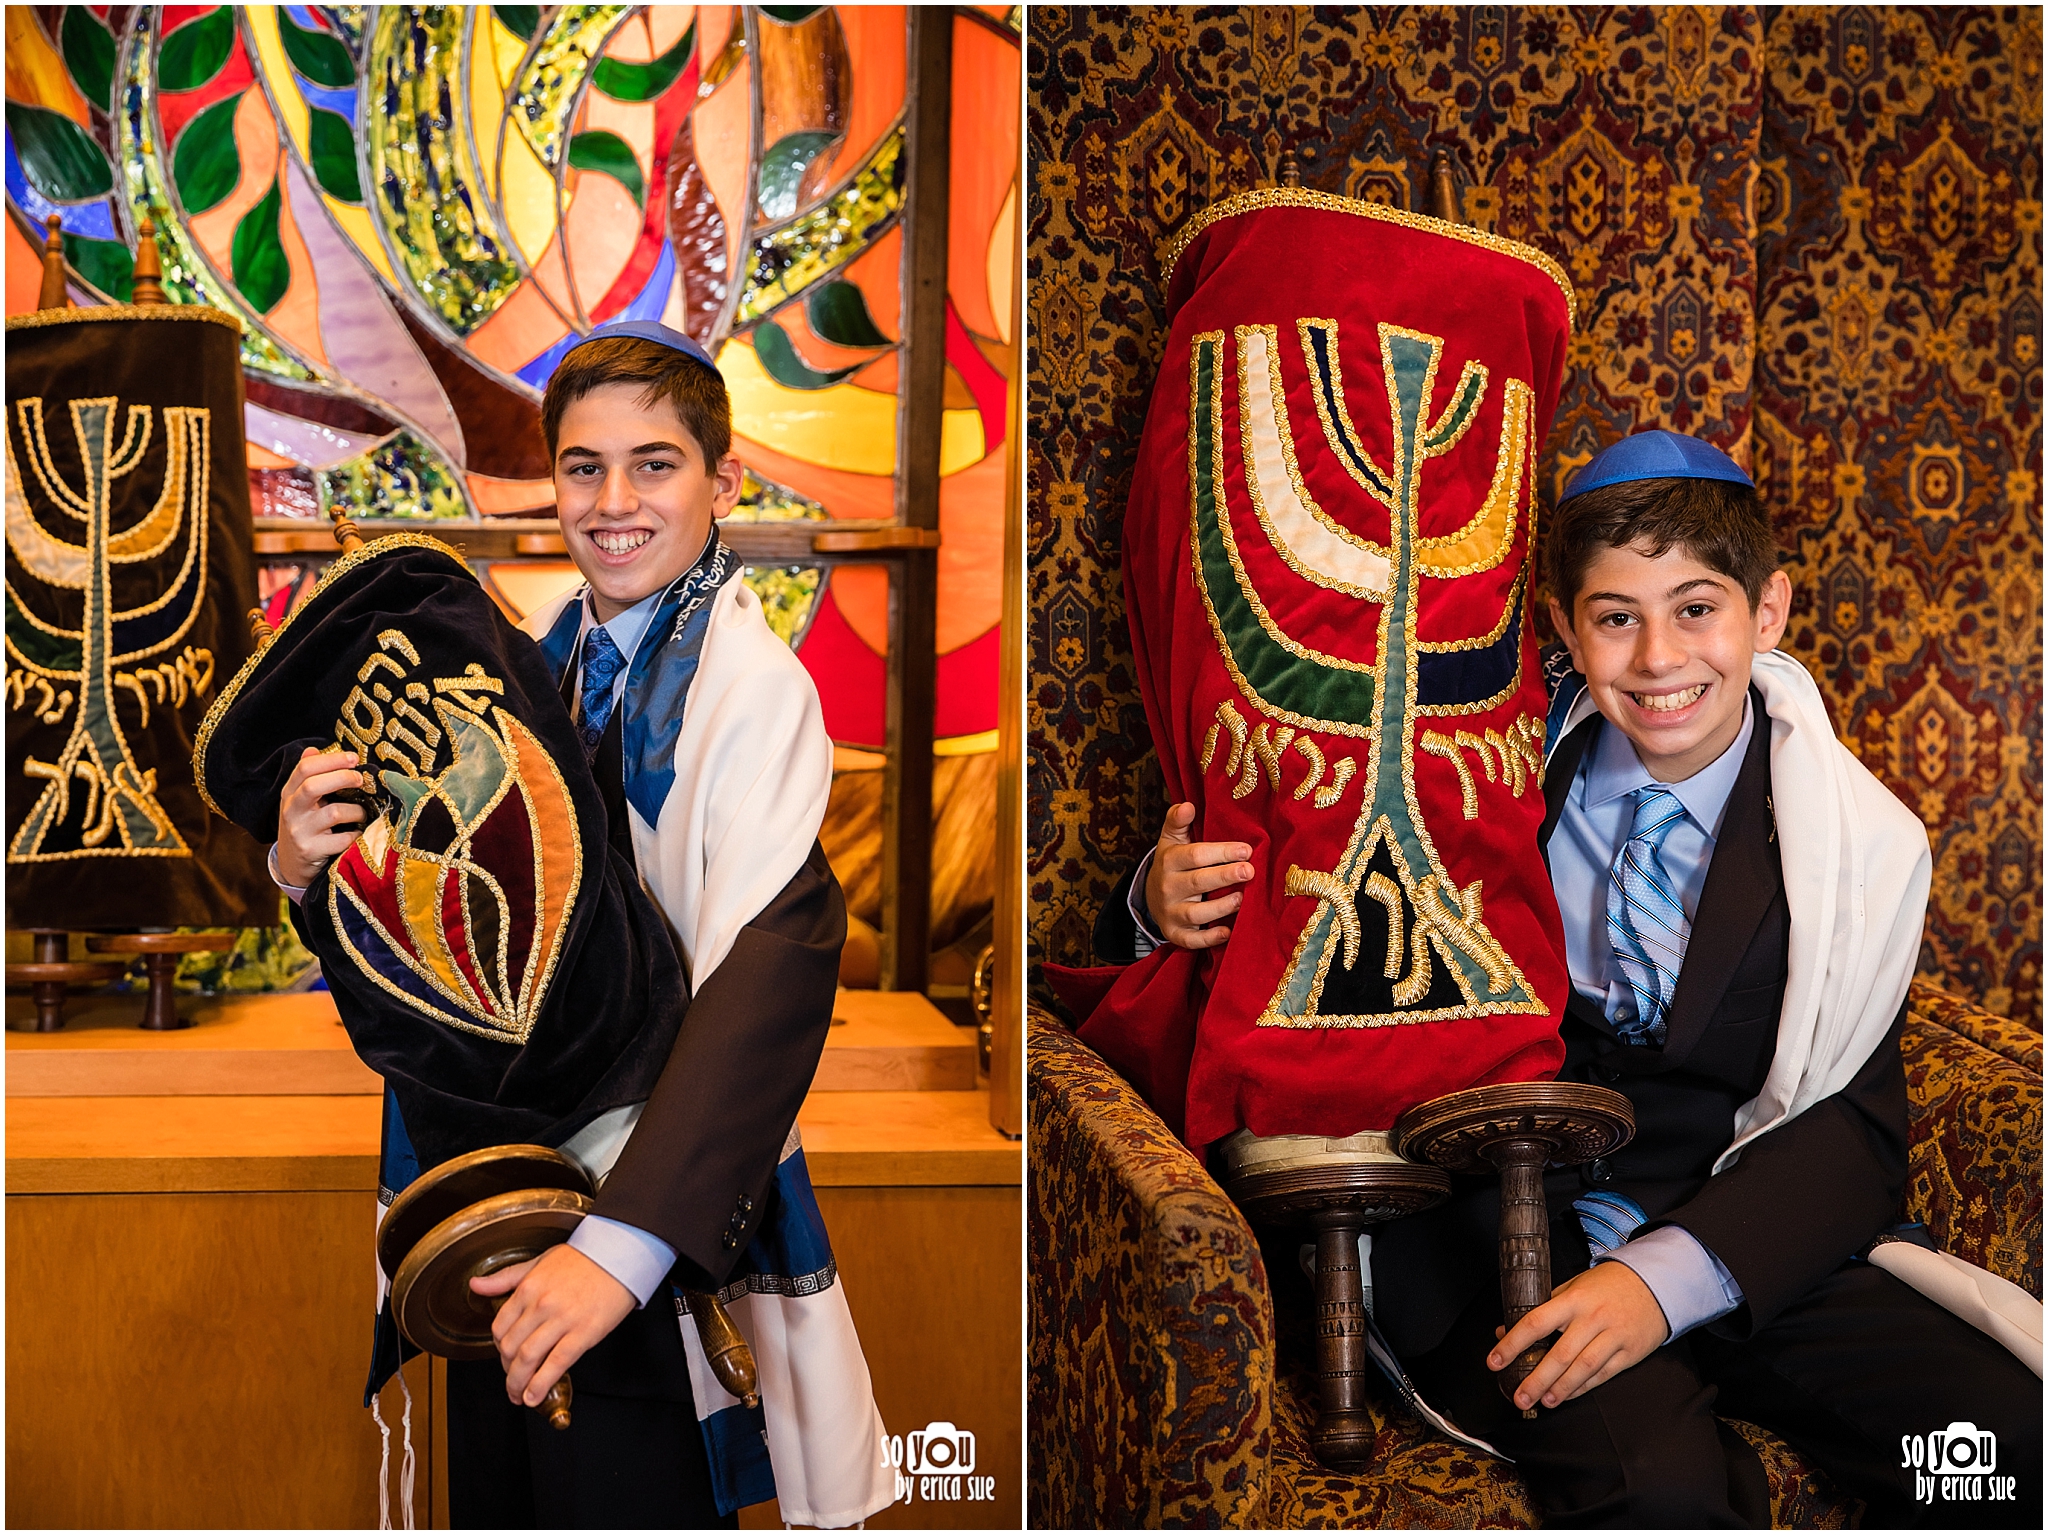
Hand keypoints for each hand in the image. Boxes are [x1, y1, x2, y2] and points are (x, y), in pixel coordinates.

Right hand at [276, 746, 368, 887]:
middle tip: (361, 780)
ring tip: (362, 813)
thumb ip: (308, 776)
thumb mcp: (301, 800)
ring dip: (356, 811)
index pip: (305, 768)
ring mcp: (299, 832)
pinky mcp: (311, 851)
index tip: (354, 758)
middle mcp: (291, 810)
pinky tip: (358, 833)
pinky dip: (356, 834)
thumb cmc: (305, 826)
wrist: (293, 865)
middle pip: (313, 786)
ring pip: (333, 813)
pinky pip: (342, 839)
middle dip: (342, 778)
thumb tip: (314, 749)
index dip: (332, 760)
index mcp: (289, 793)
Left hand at [471, 1243, 635, 1407]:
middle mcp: (540, 1305)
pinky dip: (541, 1385)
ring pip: (528, 1360)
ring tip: (519, 1395)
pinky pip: (555, 1365)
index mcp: (528, 1288)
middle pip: (510, 1348)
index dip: (498, 1348)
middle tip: (512, 1379)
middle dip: (507, 1370)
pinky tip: (534, 1396)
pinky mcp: (583, 1334)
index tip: (504, 1356)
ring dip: (518, 1384)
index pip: (499, 1327)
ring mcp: (561, 1321)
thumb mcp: (539, 1261)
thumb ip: (505, 1277)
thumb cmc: (584, 1258)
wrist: (620, 1255)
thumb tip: (476, 1284)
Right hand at [1144, 802, 1253, 950]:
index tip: (1246, 849)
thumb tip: (1188, 804)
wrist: (1152, 897)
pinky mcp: (1175, 934)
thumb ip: (1178, 820)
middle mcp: (1167, 887)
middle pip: (1197, 882)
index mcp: (1169, 861)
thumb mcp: (1171, 840)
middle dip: (1225, 876)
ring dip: (1220, 907)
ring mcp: (1170, 912)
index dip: (1221, 852)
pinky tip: (1228, 931)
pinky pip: (1191, 940)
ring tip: (1242, 899)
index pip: (1195, 855)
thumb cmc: (1173, 864)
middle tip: (1249, 871)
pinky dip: (1209, 938)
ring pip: (1195, 913)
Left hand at [1486, 1261, 1669, 1409]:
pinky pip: (1603, 1374)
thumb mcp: (1573, 1286)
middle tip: (1519, 1396)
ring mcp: (1613, 1336)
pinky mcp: (1629, 1353)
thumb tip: (1505, 1329)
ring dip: (1561, 1389)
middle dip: (1537, 1379)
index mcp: (1574, 1299)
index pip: (1536, 1323)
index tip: (1495, 1360)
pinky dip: (1583, 1387)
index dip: (1513, 1343)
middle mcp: (1592, 1319)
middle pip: (1560, 1354)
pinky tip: (1567, 1395)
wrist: (1655, 1284)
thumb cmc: (1608, 1285)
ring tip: (1543, 1401)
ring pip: (1583, 1368)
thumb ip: (1543, 1307)